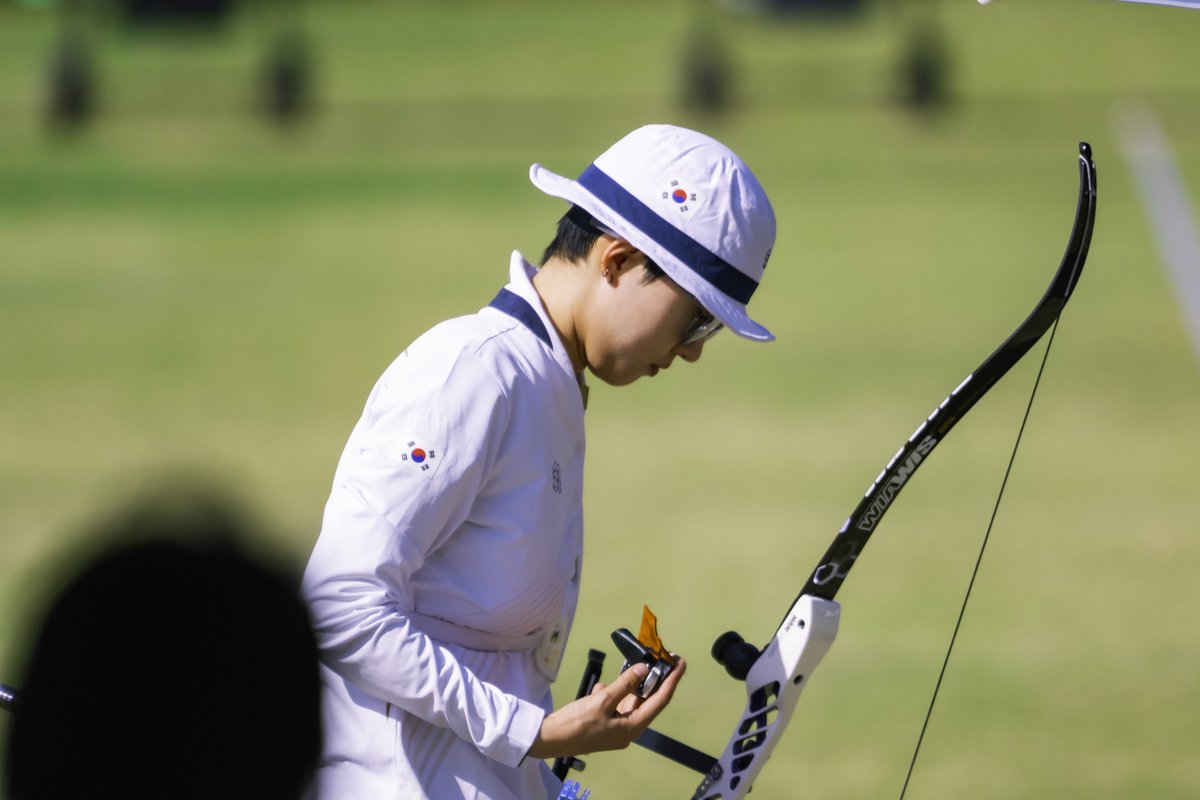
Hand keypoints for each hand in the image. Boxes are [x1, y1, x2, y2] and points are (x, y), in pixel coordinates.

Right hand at [527, 656, 685, 759]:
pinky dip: (611, 693)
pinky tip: (602, 686)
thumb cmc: (576, 724)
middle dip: (651, 679)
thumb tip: (644, 669)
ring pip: (629, 701)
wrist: (548, 739)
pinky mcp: (603, 724)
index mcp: (632, 727)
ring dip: (628, 685)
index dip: (672, 680)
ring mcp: (615, 728)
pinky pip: (614, 705)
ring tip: (630, 668)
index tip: (681, 663)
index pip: (660, 700)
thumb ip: (625, 684)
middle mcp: (628, 730)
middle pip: (646, 700)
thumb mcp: (602, 701)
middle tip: (658, 658)